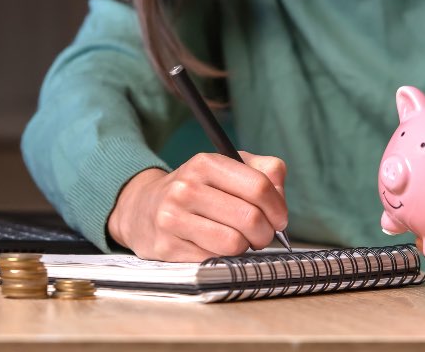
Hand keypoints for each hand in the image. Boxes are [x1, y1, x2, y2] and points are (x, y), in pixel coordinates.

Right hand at [107, 152, 287, 261]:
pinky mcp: (166, 247)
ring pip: (234, 243)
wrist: (143, 208)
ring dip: (244, 248)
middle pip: (250, 218)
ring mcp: (173, 218)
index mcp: (205, 163)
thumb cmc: (198, 189)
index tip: (279, 219)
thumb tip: (281, 195)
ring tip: (238, 241)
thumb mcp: (226, 168)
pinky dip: (223, 259)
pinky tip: (215, 248)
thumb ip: (264, 172)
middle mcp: (186, 187)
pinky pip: (214, 260)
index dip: (278, 208)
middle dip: (265, 233)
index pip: (259, 187)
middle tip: (259, 235)